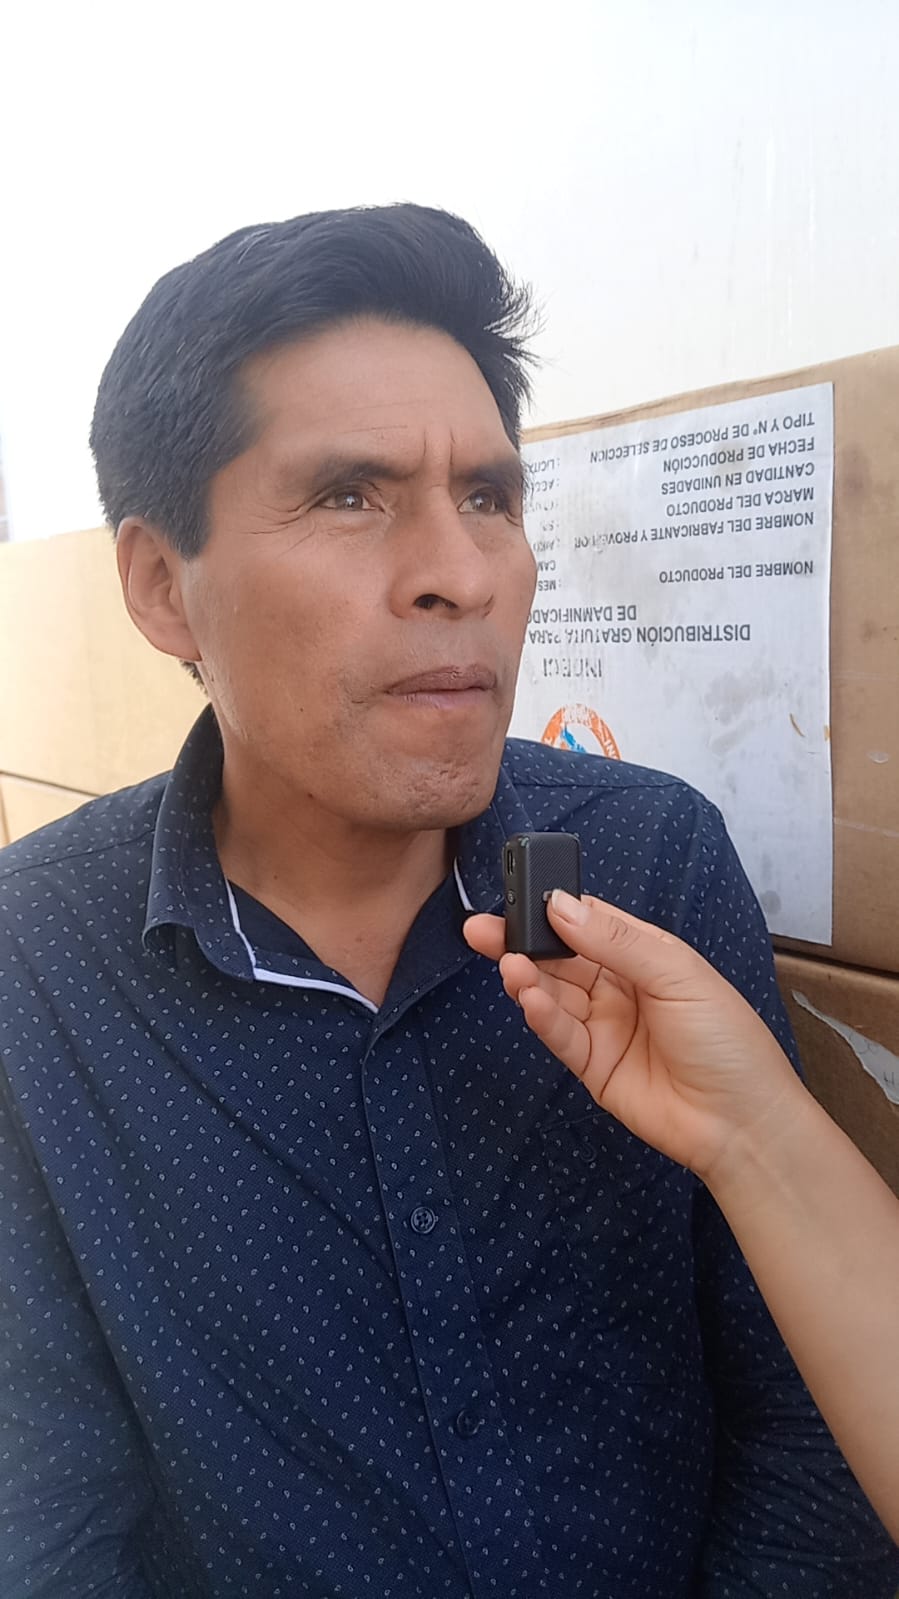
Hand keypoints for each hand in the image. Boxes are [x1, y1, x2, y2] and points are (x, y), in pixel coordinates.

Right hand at [463, 891, 806, 1182]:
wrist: (742, 1124)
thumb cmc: (728, 1042)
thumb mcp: (678, 975)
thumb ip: (617, 941)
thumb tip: (563, 905)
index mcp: (646, 955)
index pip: (590, 921)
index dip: (556, 908)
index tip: (521, 895)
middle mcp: (620, 987)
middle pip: (560, 957)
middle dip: (523, 941)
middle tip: (483, 929)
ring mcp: (604, 1026)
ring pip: (553, 993)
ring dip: (528, 977)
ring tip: (509, 965)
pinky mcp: (592, 1065)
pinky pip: (559, 1034)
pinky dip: (540, 1015)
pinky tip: (528, 998)